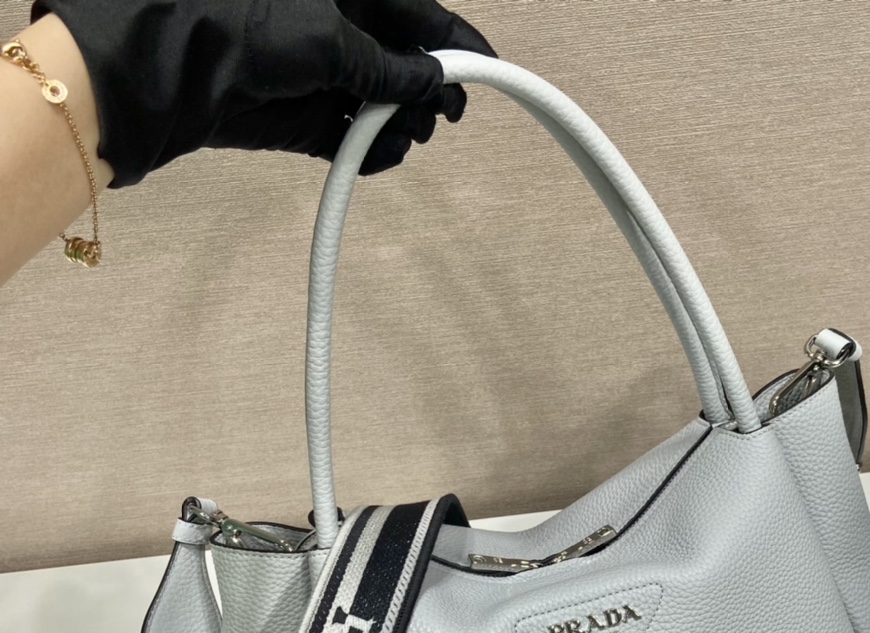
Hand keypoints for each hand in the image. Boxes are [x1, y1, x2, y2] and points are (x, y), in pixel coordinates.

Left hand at [29, 0, 495, 187]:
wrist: (157, 71)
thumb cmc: (237, 22)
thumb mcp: (330, 38)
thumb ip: (387, 65)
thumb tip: (431, 83)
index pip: (415, 12)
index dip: (453, 43)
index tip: (487, 73)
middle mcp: (328, 25)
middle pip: (398, 60)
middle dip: (425, 89)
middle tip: (442, 117)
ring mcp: (308, 73)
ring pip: (373, 103)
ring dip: (398, 124)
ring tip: (406, 138)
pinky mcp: (291, 116)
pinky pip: (343, 136)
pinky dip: (365, 150)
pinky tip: (382, 157)